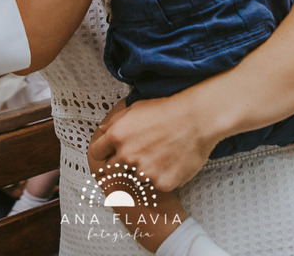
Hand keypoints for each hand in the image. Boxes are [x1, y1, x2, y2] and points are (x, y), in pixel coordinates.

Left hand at [87, 93, 223, 192]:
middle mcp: (127, 156)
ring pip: (136, 177)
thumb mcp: (135, 108)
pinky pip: (156, 184)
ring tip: (160, 156)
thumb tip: (102, 130)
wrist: (197, 119)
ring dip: (144, 171)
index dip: (103, 153)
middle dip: (121, 164)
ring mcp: (144, 172)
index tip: (109, 154)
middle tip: (139, 155)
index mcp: (117, 136)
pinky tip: (172, 162)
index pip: (96, 153)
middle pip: (113, 169)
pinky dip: (162, 176)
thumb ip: (114, 121)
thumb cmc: (168, 109)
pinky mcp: (161, 183)